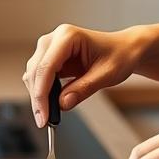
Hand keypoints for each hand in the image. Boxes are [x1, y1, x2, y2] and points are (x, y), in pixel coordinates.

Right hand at [23, 23, 142, 126]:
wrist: (125, 50)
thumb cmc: (119, 56)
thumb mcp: (106, 74)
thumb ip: (84, 88)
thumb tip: (62, 104)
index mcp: (68, 36)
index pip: (46, 67)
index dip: (41, 94)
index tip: (44, 117)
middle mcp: (55, 38)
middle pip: (35, 71)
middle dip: (38, 98)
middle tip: (45, 121)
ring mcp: (51, 47)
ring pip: (33, 74)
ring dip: (39, 95)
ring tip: (50, 115)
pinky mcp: (51, 57)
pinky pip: (39, 76)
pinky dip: (42, 92)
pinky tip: (52, 104)